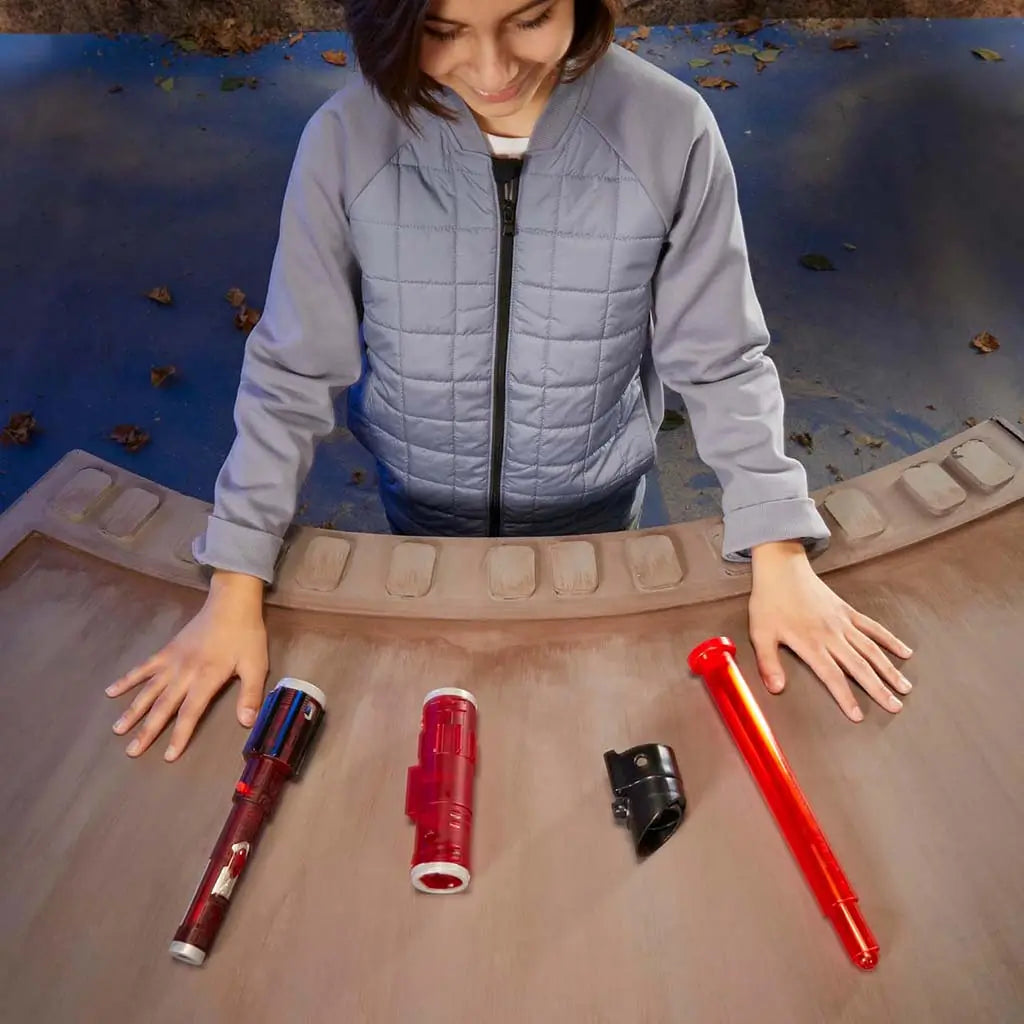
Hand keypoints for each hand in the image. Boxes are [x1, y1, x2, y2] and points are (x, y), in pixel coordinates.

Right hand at [105, 572, 268, 760]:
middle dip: (147, 730)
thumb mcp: (256, 664)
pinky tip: (111, 691)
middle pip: (162, 705)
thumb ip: (250, 694)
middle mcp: (184, 672)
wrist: (230, 603)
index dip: (180, 735)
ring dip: (132, 710)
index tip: (168, 756)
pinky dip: (127, 679)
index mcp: (207, 677)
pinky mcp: (166, 651)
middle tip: (132, 752)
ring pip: (148, 689)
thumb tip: (247, 723)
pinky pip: (143, 668)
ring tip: (117, 729)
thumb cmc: (246, 635)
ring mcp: (172, 661)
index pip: (190, 712)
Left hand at [748, 541, 913, 721]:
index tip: (858, 716)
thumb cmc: (769, 602)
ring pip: (871, 649)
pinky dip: (890, 640)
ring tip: (905, 688)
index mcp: (810, 643)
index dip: (845, 696)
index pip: (832, 676)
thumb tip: (776, 689)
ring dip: (889, 669)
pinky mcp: (848, 611)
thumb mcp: (760, 634)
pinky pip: (873, 627)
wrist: (781, 568)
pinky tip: (905, 652)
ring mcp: (843, 622)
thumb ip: (768, 663)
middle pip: (859, 666)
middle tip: (895, 707)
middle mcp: (832, 635)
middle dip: (878, 689)